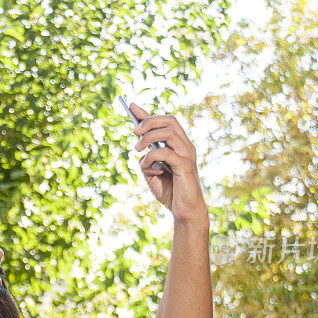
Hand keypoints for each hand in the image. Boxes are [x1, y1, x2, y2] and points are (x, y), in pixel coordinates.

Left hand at [130, 102, 207, 224]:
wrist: (184, 211)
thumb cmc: (169, 191)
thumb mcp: (151, 174)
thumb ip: (146, 161)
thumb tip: (141, 151)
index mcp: (178, 145)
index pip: (165, 122)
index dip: (147, 114)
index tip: (131, 106)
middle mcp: (185, 146)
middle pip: (169, 121)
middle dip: (148, 121)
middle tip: (134, 133)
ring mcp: (187, 155)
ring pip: (169, 132)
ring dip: (149, 138)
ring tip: (138, 149)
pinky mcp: (186, 166)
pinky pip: (166, 153)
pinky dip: (152, 157)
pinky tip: (149, 168)